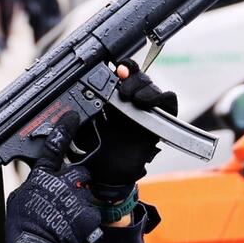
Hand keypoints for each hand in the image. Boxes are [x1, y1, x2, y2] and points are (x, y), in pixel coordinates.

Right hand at [6, 113, 101, 242]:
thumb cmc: (23, 225)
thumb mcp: (20, 196)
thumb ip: (35, 183)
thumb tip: (40, 181)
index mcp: (43, 176)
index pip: (54, 146)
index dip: (64, 129)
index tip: (72, 116)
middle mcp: (63, 182)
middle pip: (80, 172)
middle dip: (77, 181)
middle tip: (65, 197)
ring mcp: (78, 198)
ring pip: (86, 195)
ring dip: (79, 204)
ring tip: (65, 220)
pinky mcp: (90, 215)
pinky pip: (91, 214)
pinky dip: (85, 222)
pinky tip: (73, 229)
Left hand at [79, 60, 177, 202]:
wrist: (108, 174)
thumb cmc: (94, 152)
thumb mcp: (82, 126)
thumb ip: (81, 110)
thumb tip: (75, 95)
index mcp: (113, 100)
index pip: (122, 75)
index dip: (121, 67)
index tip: (114, 69)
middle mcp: (131, 103)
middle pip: (138, 76)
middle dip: (131, 75)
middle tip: (120, 85)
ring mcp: (146, 111)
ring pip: (152, 85)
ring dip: (142, 85)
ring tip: (131, 96)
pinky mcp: (159, 121)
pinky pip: (168, 101)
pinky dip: (161, 96)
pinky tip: (145, 102)